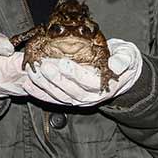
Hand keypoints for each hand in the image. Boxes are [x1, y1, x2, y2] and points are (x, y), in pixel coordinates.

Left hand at [23, 39, 142, 106]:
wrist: (122, 74)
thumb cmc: (123, 60)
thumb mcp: (128, 56)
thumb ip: (123, 60)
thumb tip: (115, 65)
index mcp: (105, 86)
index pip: (88, 82)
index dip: (75, 74)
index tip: (63, 62)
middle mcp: (91, 97)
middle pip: (70, 91)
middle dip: (55, 79)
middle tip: (43, 66)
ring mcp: (79, 100)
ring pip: (59, 97)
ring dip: (44, 87)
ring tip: (32, 74)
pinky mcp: (70, 99)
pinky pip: (53, 99)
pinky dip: (40, 94)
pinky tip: (28, 85)